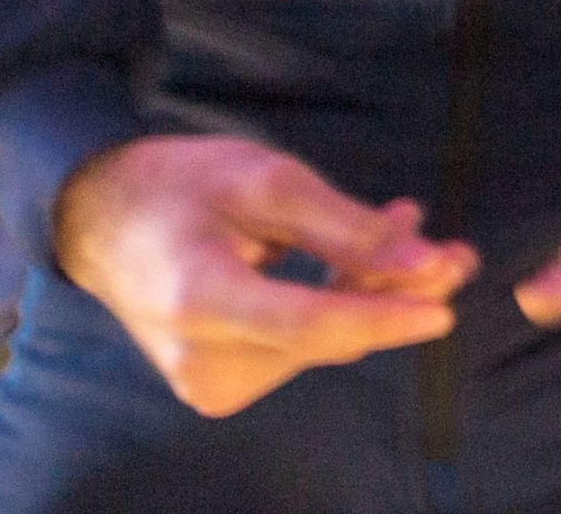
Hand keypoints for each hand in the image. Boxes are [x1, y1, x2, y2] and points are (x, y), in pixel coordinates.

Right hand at [51, 134, 473, 416]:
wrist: (103, 221)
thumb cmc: (181, 187)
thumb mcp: (264, 180)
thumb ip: (345, 227)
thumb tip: (427, 263)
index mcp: (200, 300)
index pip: (310, 324)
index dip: (384, 316)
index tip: (446, 308)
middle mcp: (199, 356)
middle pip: (325, 334)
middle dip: (395, 292)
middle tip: (458, 251)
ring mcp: (205, 377)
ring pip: (320, 341)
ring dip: (371, 290)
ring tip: (407, 229)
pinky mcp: (217, 380)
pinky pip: (298, 344)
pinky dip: (338, 302)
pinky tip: (369, 257)